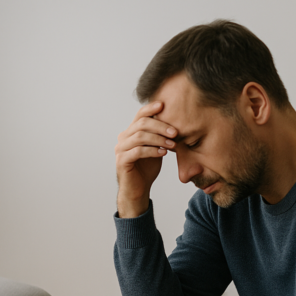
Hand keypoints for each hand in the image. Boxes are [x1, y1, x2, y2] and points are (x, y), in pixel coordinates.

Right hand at [115, 101, 176, 217]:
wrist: (138, 189)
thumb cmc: (147, 168)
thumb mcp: (156, 148)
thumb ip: (159, 136)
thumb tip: (174, 122)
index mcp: (130, 133)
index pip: (139, 115)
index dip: (150, 108)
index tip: (164, 105)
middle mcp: (123, 138)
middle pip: (141, 124)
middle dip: (160, 126)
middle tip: (175, 132)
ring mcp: (120, 149)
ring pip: (140, 137)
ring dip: (158, 139)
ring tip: (172, 145)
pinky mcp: (122, 161)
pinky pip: (138, 151)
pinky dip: (152, 151)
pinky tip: (163, 153)